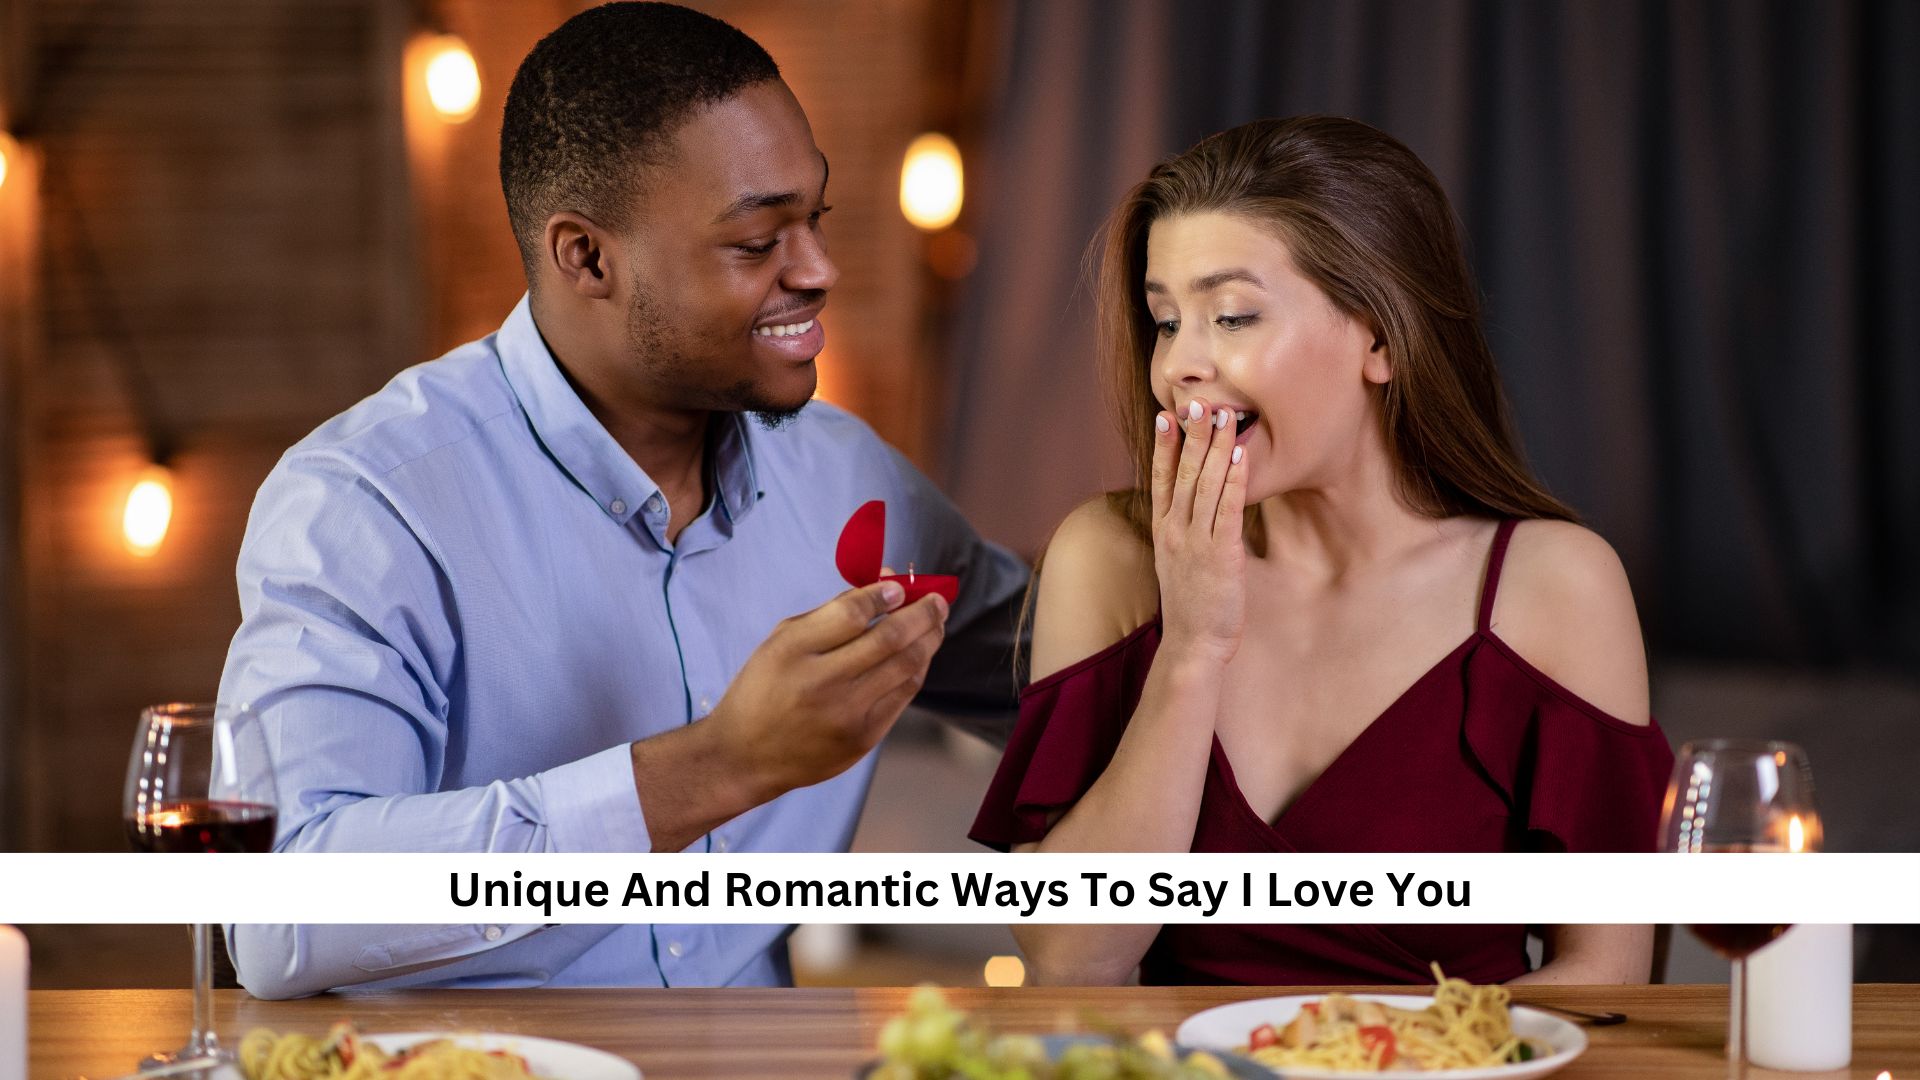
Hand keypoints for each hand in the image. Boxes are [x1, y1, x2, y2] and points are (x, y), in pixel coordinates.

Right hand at [708, 579, 948, 797]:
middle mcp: (820, 683)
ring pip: (906, 666)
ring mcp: (846, 714)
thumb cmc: (766, 688)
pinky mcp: (863, 738)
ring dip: (929, 639)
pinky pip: (904, 694)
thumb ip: (832, 612)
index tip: (898, 585)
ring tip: (936, 623)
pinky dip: (917, 668)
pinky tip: (920, 654)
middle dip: (922, 613)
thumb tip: (886, 584)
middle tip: (937, 600)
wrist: (747, 755)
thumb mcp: (781, 641)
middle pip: (889, 638)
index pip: (852, 613)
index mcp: (793, 651)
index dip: (883, 594)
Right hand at [1150, 398, 1248, 664]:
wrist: (1193, 644)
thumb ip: (1182, 532)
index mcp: (1163, 531)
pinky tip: (1240, 455)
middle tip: (1197, 402)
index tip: (1164, 414)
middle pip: (1183, 473)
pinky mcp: (1221, 554)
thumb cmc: (1191, 605)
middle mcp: (1175, 531)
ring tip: (1224, 417)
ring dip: (1216, 447)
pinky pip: (1228, 508)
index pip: (1159, 478)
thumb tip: (1194, 507)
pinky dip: (1234, 480)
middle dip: (1192, 436)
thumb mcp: (1177, 562)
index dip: (1163, 446)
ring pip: (1205, 484)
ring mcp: (1196, 541)